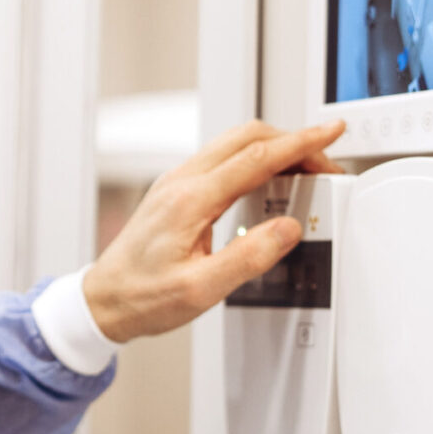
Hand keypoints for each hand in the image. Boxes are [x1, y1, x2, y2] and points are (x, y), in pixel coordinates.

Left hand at [82, 119, 345, 341]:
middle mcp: (181, 182)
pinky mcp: (175, 192)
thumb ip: (248, 258)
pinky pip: (221, 160)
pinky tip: (267, 181)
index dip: (300, 143)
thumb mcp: (201, 289)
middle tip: (324, 161)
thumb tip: (287, 230)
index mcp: (190, 200)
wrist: (102, 300)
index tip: (329, 133)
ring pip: (233, 145)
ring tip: (304, 170)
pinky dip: (253, 160)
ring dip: (273, 148)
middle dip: (292, 141)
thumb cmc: (142, 297)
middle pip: (246, 138)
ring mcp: (176, 183)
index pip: (256, 157)